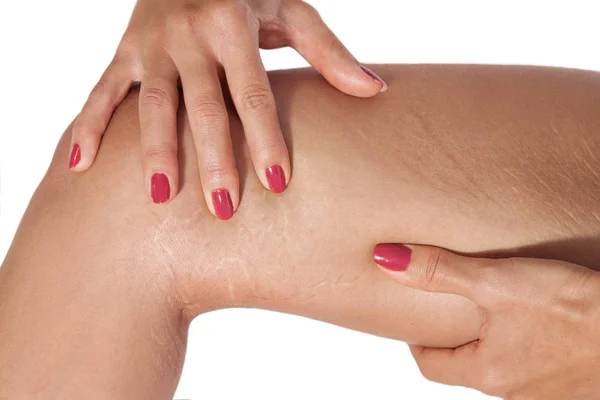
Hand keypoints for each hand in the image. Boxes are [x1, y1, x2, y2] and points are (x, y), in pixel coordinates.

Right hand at [68, 0, 386, 216]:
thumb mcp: (290, 10)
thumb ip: (327, 50)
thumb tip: (374, 90)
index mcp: (232, 23)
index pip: (253, 91)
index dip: (265, 136)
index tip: (277, 182)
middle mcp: (187, 34)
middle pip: (203, 106)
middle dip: (212, 158)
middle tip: (224, 208)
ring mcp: (149, 46)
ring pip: (151, 106)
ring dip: (153, 152)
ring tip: (161, 198)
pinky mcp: (122, 54)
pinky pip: (101, 94)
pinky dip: (88, 128)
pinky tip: (79, 168)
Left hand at [373, 243, 599, 398]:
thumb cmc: (576, 312)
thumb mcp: (497, 283)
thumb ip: (440, 272)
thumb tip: (387, 260)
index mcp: (489, 374)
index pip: (432, 367)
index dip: (417, 342)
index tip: (416, 319)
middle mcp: (515, 391)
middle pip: (464, 366)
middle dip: (452, 338)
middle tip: (447, 307)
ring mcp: (545, 389)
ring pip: (499, 364)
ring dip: (488, 339)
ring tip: (488, 306)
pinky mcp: (570, 378)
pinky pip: (531, 362)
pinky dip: (520, 341)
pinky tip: (532, 318)